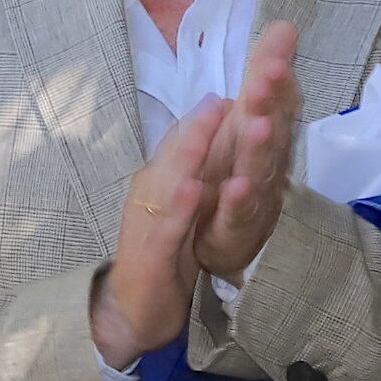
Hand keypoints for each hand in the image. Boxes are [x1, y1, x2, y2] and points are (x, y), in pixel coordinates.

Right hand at [92, 99, 226, 367]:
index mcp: (165, 174)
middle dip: (207, 112)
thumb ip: (196, 158)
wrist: (131, 310)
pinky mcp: (148, 253)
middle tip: (235, 79)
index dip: (218, 104)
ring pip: (171, 176)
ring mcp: (148, 218)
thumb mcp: (183, 200)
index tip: (249, 71)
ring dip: (194, 146)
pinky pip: (167, 227)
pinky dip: (181, 207)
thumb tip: (224, 110)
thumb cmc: (162, 251)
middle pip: (179, 145)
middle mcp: (153, 188)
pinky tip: (196, 188)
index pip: (190, 133)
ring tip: (216, 117)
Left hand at [192, 20, 301, 280]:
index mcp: (262, 132)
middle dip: (268, 103)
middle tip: (266, 75)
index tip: (274, 50)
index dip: (276, 77)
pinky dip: (239, 201)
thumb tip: (284, 25)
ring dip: (259, 148)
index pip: (276, 100)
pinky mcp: (235, 229)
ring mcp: (254, 196)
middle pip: (270, 128)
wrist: (215, 242)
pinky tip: (237, 186)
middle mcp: (265, 161)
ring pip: (259, 170)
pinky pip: (238, 215)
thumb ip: (264, 76)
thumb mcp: (242, 119)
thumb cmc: (233, 171)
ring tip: (257, 125)